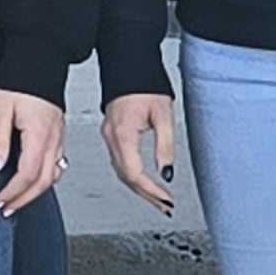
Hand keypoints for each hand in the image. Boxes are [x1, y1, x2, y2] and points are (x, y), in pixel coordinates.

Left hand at [0, 90, 65, 214]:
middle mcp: (54, 139)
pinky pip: (58, 164)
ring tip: (18, 201)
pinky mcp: (59, 134)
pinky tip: (37, 181)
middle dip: (24, 199)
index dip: (13, 193)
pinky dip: (47, 178)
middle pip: (43, 182)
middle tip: (6, 209)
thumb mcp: (1, 108)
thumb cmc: (20, 80)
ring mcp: (59, 137)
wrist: (41, 60)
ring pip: (54, 175)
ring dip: (36, 192)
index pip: (28, 175)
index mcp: (40, 135)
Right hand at [101, 92, 178, 213]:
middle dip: (146, 195)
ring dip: (140, 188)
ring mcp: (108, 137)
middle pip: (126, 177)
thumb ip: (165, 146)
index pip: (134, 174)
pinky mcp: (111, 134)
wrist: (129, 67)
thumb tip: (167, 173)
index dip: (151, 191)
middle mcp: (111, 138)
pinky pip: (119, 163)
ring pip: (121, 172)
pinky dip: (132, 176)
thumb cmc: (146, 87)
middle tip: (165, 207)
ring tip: (158, 199)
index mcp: (122, 134)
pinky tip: (143, 182)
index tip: (166, 200)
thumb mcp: (163, 116)